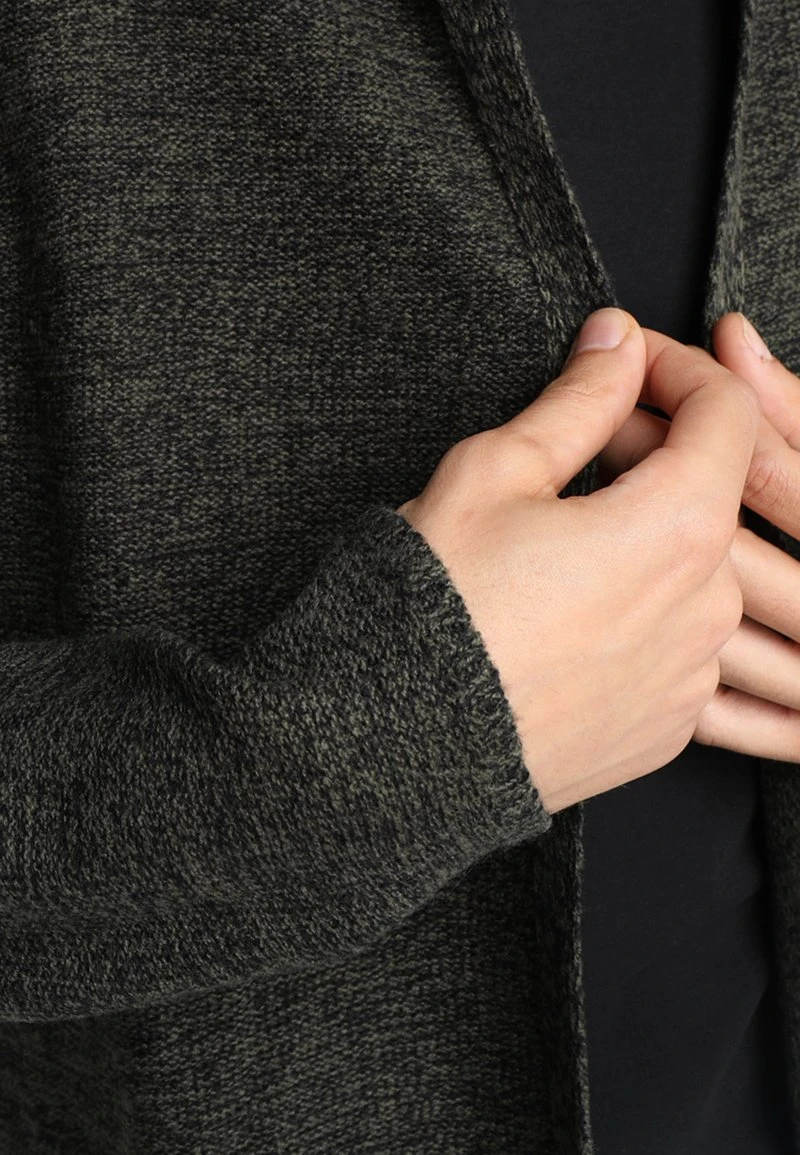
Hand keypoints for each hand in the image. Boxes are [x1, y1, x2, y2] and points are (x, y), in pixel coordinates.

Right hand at [396, 308, 758, 812]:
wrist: (400, 743)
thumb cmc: (436, 607)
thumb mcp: (495, 473)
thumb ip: (577, 401)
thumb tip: (616, 344)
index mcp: (678, 529)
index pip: (726, 411)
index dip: (677, 367)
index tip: (629, 363)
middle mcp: (707, 608)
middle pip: (713, 494)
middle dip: (658, 453)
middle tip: (577, 448)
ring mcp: (691, 677)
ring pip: (696, 573)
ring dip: (650, 537)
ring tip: (564, 540)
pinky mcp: (665, 726)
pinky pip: (674, 645)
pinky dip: (641, 611)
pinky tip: (571, 611)